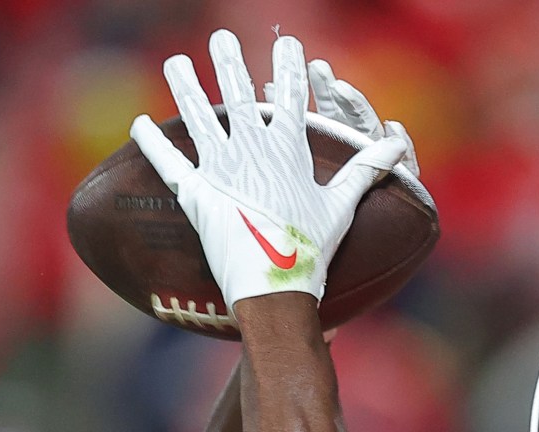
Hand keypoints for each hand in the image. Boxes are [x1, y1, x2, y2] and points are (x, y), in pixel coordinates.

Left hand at [130, 30, 405, 307]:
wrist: (275, 287)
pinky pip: (168, 163)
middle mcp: (251, 149)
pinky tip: (140, 123)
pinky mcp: (195, 196)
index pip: (289, 94)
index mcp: (287, 148)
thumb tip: (398, 145)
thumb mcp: (341, 206)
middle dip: (228, 61)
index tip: (287, 43)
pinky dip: (152, 143)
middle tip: (220, 37)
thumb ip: (364, 170)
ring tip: (176, 61)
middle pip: (236, 93)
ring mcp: (220, 170)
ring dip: (184, 85)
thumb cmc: (311, 250)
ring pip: (198, 116)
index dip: (289, 65)